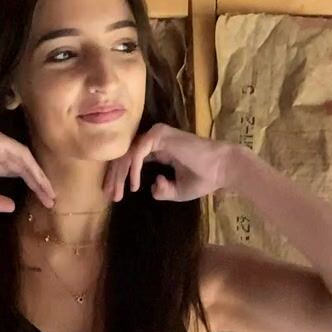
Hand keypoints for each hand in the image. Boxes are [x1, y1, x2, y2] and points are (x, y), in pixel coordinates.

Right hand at [0, 131, 55, 211]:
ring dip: (38, 175)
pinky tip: (40, 181)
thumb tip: (13, 207)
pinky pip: (20, 155)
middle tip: (51, 198)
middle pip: (22, 165)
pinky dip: (31, 167)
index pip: (13, 171)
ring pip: (24, 159)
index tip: (41, 199)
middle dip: (38, 182)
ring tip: (49, 192)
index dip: (28, 183)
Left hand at [101, 124, 233, 203]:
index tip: (113, 196)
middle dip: (114, 177)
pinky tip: (134, 184)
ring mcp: (156, 136)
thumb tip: (150, 188)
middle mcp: (154, 140)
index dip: (119, 178)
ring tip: (119, 193)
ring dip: (120, 174)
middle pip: (124, 156)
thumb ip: (161, 191)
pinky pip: (138, 151)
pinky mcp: (160, 135)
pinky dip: (133, 168)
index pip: (130, 160)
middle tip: (110, 196)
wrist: (220, 170)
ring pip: (128, 153)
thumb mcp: (176, 191)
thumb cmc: (202, 179)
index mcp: (157, 151)